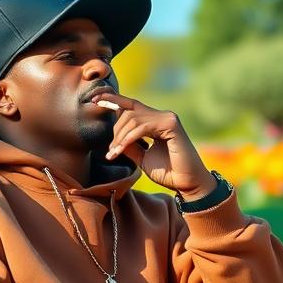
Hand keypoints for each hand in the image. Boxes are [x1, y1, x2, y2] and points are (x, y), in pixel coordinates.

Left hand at [89, 90, 216, 199]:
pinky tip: (121, 149)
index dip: (113, 99)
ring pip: (133, 118)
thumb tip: (114, 137)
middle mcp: (162, 116)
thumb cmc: (168, 172)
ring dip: (119, 137)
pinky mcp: (171, 124)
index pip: (131, 104)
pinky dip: (128, 138)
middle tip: (111, 151)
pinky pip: (142, 126)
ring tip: (114, 153)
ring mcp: (167, 118)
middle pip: (128, 112)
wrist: (186, 183)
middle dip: (115, 131)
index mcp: (155, 121)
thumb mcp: (142, 157)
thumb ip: (129, 145)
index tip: (95, 100)